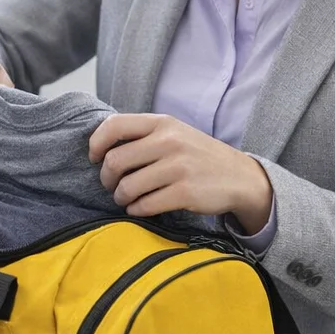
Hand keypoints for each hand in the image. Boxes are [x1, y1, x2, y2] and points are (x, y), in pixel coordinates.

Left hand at [88, 113, 271, 229]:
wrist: (240, 177)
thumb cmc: (198, 156)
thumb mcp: (174, 133)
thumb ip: (143, 135)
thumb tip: (101, 147)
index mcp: (162, 123)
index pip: (114, 125)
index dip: (96, 144)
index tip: (94, 158)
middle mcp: (169, 141)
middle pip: (114, 161)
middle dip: (106, 179)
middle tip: (112, 186)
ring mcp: (178, 167)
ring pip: (126, 187)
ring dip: (120, 198)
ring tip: (126, 199)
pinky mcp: (185, 192)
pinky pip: (144, 205)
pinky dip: (136, 210)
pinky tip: (141, 208)